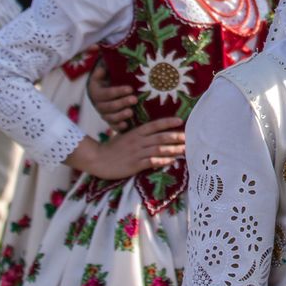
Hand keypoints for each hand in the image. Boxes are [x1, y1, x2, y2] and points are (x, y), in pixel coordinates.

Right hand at [66, 116, 185, 179]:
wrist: (97, 159)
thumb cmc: (113, 148)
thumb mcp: (126, 137)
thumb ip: (139, 135)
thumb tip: (155, 133)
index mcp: (136, 132)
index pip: (154, 125)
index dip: (168, 122)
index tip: (180, 120)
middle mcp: (138, 141)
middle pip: (160, 137)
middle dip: (175, 137)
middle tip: (188, 137)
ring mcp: (137, 153)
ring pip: (158, 149)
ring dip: (173, 149)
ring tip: (184, 150)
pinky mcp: (134, 165)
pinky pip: (151, 162)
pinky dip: (162, 161)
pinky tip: (171, 160)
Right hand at [87, 63, 136, 130]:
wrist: (109, 90)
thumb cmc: (110, 79)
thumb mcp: (106, 72)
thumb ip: (103, 70)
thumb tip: (102, 69)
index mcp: (96, 92)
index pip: (106, 93)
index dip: (117, 92)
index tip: (130, 88)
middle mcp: (98, 105)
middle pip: (108, 106)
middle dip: (121, 103)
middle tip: (134, 99)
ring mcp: (104, 114)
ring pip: (109, 118)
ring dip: (120, 115)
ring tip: (131, 112)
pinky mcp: (111, 122)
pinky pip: (112, 126)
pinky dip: (118, 127)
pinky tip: (126, 125)